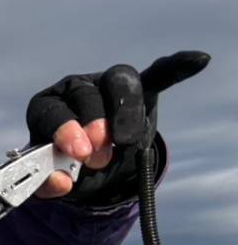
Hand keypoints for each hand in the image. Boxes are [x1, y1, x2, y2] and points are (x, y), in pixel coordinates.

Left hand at [25, 51, 209, 202]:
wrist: (93, 166)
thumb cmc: (69, 168)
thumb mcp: (55, 180)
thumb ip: (49, 184)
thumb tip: (61, 183)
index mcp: (46, 108)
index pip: (50, 111)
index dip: (63, 130)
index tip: (78, 152)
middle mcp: (74, 89)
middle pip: (85, 94)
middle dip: (94, 124)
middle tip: (99, 156)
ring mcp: (106, 85)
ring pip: (119, 83)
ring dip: (125, 112)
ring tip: (126, 143)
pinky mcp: (140, 88)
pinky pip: (159, 75)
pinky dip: (176, 68)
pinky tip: (198, 60)